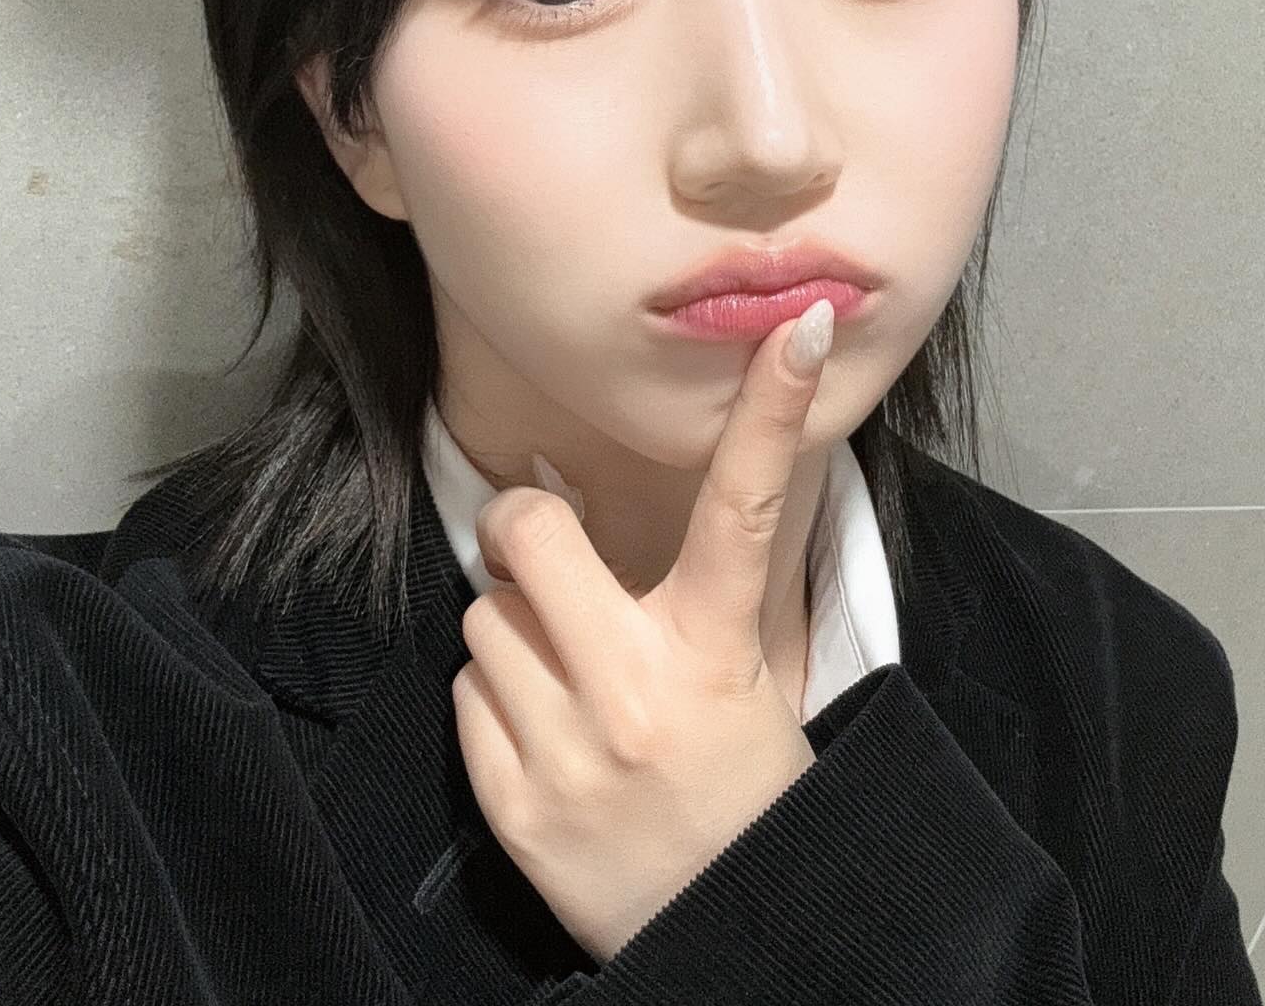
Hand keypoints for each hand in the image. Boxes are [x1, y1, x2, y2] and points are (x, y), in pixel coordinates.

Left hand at [450, 302, 833, 965]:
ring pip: (485, 618)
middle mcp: (640, 691)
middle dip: (524, 528)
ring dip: (514, 632)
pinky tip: (548, 740)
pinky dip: (496, 703)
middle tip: (543, 547)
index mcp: (719, 651)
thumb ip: (691, 599)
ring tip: (571, 682)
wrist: (734, 938)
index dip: (771, 409)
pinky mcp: (514, 805)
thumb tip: (592, 511)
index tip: (799, 327)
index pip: (745, 507)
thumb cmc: (743, 792)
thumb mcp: (751, 684)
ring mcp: (569, 751)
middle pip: (528, 535)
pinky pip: (465, 696)